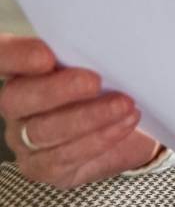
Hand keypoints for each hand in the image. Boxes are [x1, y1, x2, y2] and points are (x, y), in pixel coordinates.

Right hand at [0, 34, 159, 188]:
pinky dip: (100, 138)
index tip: (46, 56)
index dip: (16, 55)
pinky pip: (64, 156)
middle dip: (58, 90)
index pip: (4, 56)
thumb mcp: (106, 63)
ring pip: (42, 130)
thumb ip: (97, 52)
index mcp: (25, 68)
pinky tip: (124, 124)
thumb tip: (116, 40)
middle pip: (18, 97)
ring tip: (124, 105)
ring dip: (88, 117)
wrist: (129, 125)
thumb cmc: (113, 84)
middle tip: (95, 82)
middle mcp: (17, 102)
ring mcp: (24, 137)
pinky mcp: (42, 166)